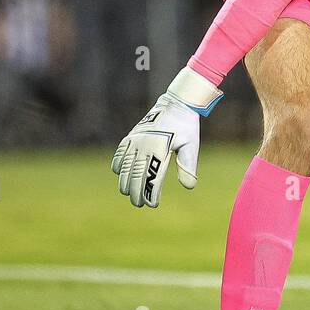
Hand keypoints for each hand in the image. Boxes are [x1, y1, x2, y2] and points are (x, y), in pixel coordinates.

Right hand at [111, 67, 222, 207]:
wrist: (176, 104)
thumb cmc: (186, 126)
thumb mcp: (191, 145)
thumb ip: (188, 165)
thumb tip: (189, 186)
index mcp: (160, 148)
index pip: (153, 177)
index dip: (151, 193)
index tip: (152, 204)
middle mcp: (144, 145)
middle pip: (136, 175)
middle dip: (136, 191)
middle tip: (139, 204)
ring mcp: (135, 140)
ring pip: (125, 166)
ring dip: (125, 181)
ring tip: (128, 193)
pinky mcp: (131, 135)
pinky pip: (120, 152)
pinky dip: (118, 164)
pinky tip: (120, 173)